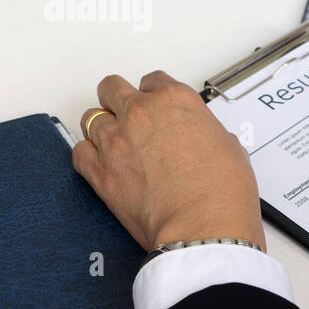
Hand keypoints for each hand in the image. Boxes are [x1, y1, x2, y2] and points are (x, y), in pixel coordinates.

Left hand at [71, 71, 264, 251]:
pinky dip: (87, 156)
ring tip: (113, 144)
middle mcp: (141, 113)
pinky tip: (98, 163)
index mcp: (175, 100)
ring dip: (101, 129)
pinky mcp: (100, 170)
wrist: (202, 227)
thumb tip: (201, 139)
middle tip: (125, 117)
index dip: (151, 94)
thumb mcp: (229, 147)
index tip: (152, 106)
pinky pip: (79, 152)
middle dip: (116, 100)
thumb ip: (205, 132)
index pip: (153, 81)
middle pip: (112, 88)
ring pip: (91, 118)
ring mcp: (116, 140)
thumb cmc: (221, 193)